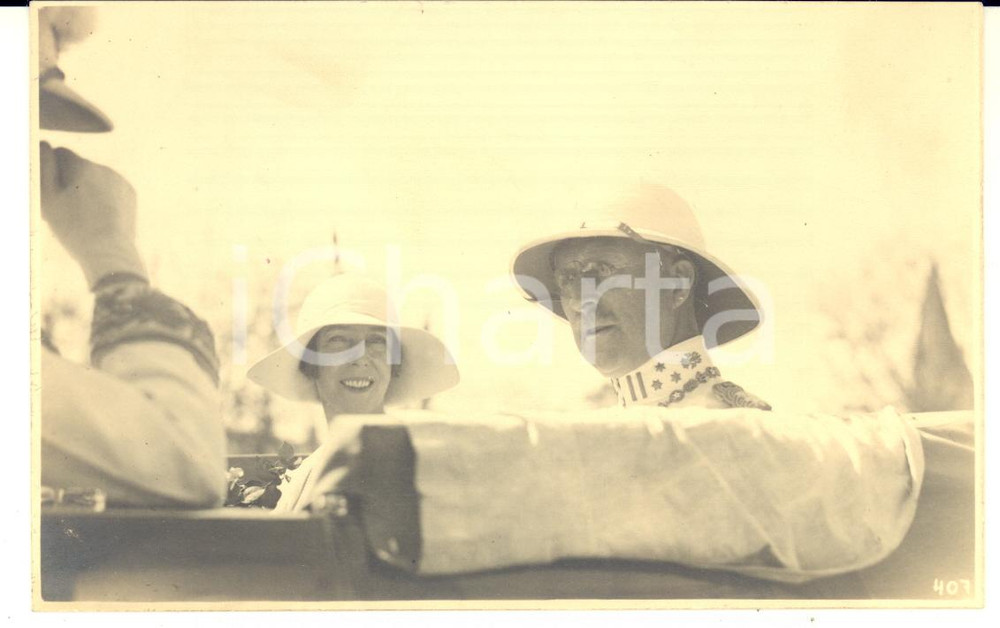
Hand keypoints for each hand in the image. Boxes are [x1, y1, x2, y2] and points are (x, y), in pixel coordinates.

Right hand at [39, 142, 146, 287]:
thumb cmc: (73, 227)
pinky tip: (101, 217)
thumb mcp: (47, 198)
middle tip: (69, 209)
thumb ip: (44, 166)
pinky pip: (112, 189)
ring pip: (96, 178)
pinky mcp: (130, 194)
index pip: (60, 153)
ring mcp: (120, 180)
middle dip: (72, 180)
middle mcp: (103, 168)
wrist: (109, 251)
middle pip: (79, 166)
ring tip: (86, 216)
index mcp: (81, 165)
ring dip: (89, 189)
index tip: (55, 193)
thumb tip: (45, 144)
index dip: (54, 173)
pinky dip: (105, 198)